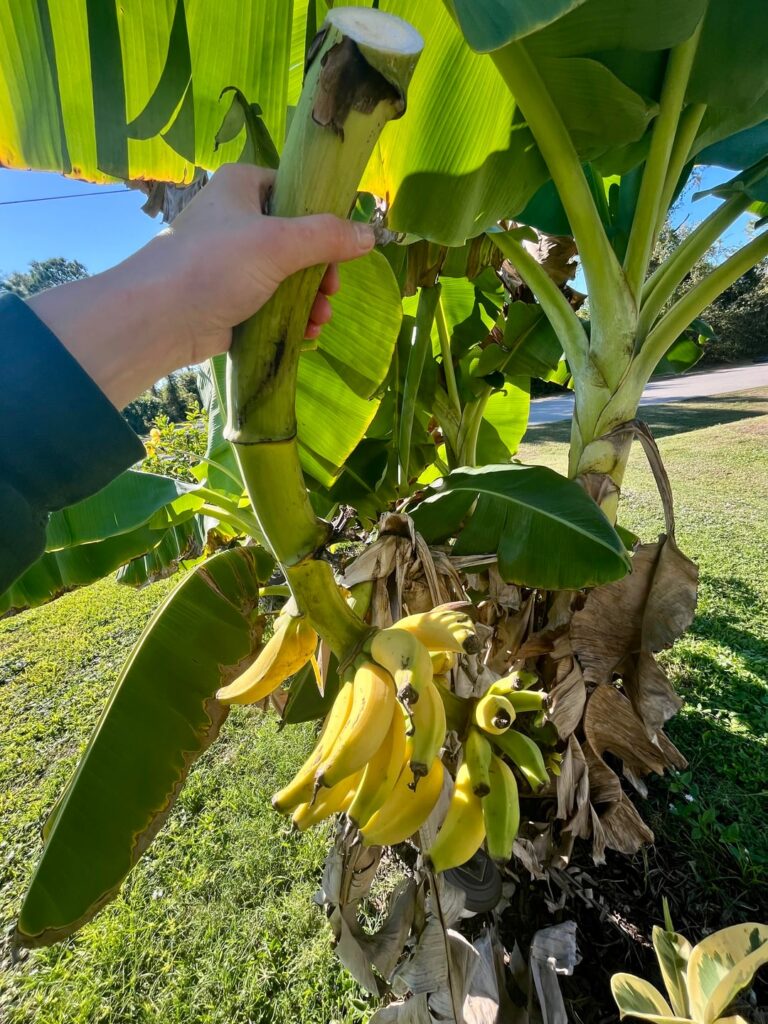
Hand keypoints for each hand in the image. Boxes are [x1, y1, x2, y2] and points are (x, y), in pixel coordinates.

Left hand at [28, 164, 375, 409]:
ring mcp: (231, 261)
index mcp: (242, 186)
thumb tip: (371, 236)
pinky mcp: (228, 298)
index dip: (322, 217)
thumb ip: (328, 237)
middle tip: (331, 291)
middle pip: (297, 239)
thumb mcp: (279, 243)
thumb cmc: (215, 265)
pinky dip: (291, 316)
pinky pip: (270, 302)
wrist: (158, 320)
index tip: (342, 246)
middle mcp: (236, 218)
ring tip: (320, 320)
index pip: (294, 189)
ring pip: (286, 275)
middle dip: (320, 271)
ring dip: (310, 298)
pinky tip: (306, 333)